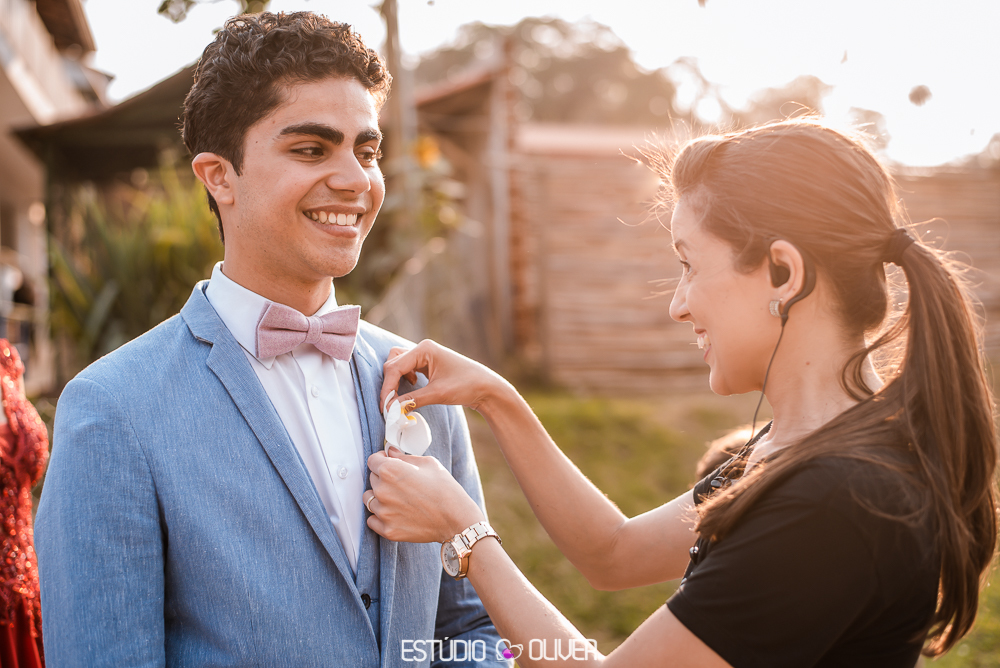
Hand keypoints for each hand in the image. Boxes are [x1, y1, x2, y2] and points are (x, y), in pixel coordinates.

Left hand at [364, 447, 485, 542]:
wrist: (456, 519)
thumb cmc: (445, 489)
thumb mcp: (429, 463)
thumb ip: (404, 457)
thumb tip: (390, 452)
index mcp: (390, 470)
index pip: (372, 461)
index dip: (381, 460)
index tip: (388, 463)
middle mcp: (382, 490)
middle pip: (372, 479)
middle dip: (383, 478)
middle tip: (401, 483)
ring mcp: (383, 512)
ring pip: (369, 499)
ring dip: (379, 497)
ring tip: (398, 499)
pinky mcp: (387, 530)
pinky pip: (372, 520)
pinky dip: (380, 517)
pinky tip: (395, 513)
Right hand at [380, 340, 510, 413]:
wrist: (487, 388)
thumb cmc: (467, 386)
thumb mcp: (437, 394)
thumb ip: (412, 400)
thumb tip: (391, 410)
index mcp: (424, 349)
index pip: (395, 367)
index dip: (387, 388)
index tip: (384, 407)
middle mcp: (423, 348)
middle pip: (393, 363)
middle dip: (389, 384)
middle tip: (388, 405)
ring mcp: (425, 355)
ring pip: (398, 364)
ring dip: (395, 380)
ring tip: (399, 397)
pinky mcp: (428, 364)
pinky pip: (407, 368)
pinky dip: (403, 379)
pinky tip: (412, 388)